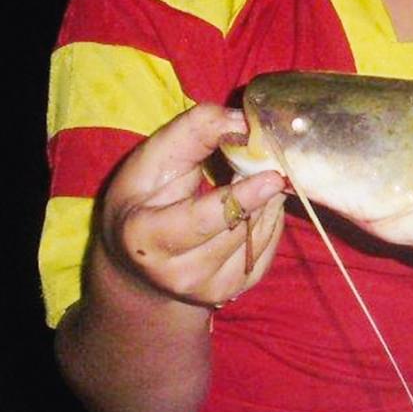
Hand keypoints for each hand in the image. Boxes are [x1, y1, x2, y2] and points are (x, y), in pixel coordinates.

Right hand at [93, 103, 287, 308]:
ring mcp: (211, 288)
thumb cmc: (142, 199)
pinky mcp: (237, 290)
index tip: (273, 175)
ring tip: (248, 177)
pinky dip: (267, 217)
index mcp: (146, 240)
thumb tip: (244, 122)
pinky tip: (251, 202)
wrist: (139, 261)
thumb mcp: (151, 160)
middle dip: (257, 189)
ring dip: (264, 199)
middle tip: (264, 158)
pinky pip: (269, 245)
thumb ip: (193, 133)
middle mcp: (179, 274)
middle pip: (238, 225)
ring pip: (258, 233)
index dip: (240, 197)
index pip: (203, 220)